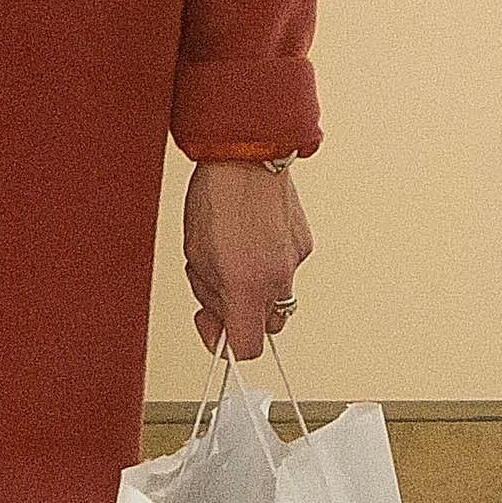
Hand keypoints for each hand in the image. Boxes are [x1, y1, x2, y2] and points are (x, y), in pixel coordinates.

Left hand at [184, 160, 312, 360]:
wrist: (248, 155)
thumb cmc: (214, 199)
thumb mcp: (196, 256)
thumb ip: (209, 298)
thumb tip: (216, 327)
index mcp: (246, 286)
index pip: (247, 347)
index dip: (226, 345)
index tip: (213, 330)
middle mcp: (277, 278)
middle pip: (266, 325)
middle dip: (242, 314)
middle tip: (217, 287)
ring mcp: (296, 261)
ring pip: (277, 296)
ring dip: (255, 288)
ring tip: (232, 255)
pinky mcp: (305, 244)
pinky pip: (286, 268)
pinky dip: (268, 263)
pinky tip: (250, 237)